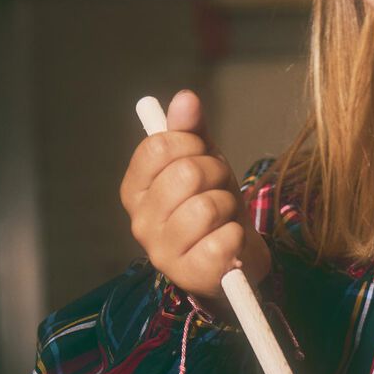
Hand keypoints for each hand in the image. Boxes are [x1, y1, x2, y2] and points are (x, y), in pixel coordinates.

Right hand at [121, 89, 269, 302]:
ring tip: (225, 218)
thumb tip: (186, 97)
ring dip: (229, 207)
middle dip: (217, 175)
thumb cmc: (215, 206)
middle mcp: (140, 222)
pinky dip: (237, 236)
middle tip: (221, 190)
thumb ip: (192, 132)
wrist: (238, 256)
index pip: (159, 146)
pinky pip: (223, 240)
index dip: (192, 144)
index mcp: (135, 190)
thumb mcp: (204, 163)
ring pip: (207, 207)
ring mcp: (163, 252)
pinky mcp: (191, 275)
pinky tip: (230, 242)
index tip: (203, 156)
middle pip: (187, 173)